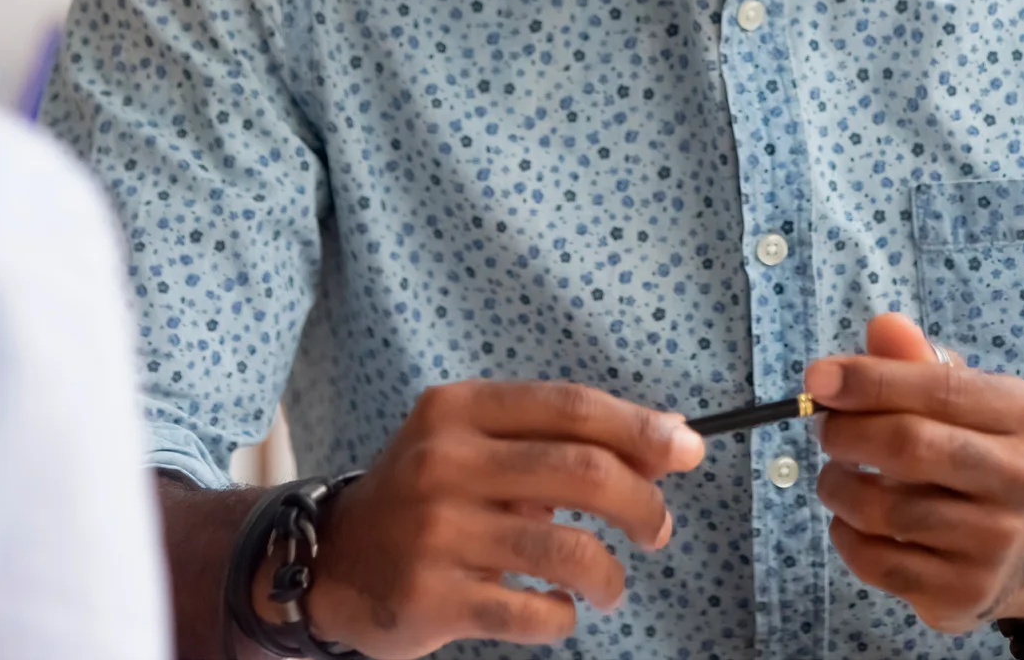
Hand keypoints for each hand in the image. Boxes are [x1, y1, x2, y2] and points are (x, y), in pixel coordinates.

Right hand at [304, 381, 705, 658]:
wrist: (335, 563)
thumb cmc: (429, 496)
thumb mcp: (477, 444)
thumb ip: (559, 440)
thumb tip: (667, 441)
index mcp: (459, 410)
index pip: (570, 407)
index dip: (639, 428)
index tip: (688, 450)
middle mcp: (445, 462)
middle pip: (581, 472)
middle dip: (641, 502)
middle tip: (658, 528)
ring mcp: (437, 532)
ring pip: (566, 550)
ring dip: (610, 574)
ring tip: (612, 584)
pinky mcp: (433, 597)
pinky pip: (533, 612)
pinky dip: (563, 615)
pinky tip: (558, 609)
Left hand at [804, 314, 1023, 634]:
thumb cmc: (974, 450)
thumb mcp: (959, 396)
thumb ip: (915, 360)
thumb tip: (884, 327)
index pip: (937, 387)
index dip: (868, 380)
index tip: (815, 378)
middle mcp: (1021, 478)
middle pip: (908, 446)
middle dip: (846, 432)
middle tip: (822, 428)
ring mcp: (996, 542)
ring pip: (885, 509)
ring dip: (838, 487)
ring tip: (835, 475)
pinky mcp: (964, 593)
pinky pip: (878, 562)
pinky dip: (845, 536)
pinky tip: (852, 521)